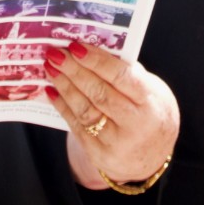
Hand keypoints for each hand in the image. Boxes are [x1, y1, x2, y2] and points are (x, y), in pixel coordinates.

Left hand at [44, 41, 178, 187]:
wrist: (152, 157)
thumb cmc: (150, 113)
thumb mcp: (152, 91)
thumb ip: (128, 72)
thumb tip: (94, 50)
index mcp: (150, 103)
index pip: (121, 77)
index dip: (96, 61)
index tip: (75, 46)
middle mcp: (135, 125)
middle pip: (99, 93)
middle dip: (74, 71)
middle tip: (56, 54)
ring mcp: (116, 143)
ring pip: (84, 110)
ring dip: (64, 86)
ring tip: (50, 68)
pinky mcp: (99, 155)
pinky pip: (76, 127)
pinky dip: (62, 106)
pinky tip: (52, 90)